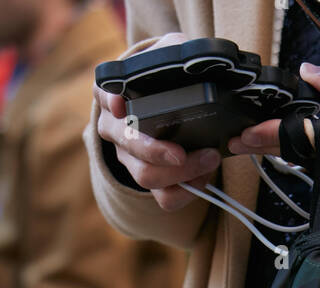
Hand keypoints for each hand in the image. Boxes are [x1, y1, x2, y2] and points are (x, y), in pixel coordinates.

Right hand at [94, 32, 221, 209]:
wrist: (175, 104)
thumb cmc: (169, 76)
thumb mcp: (170, 54)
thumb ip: (171, 51)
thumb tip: (183, 58)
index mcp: (113, 93)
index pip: (104, 93)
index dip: (112, 99)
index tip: (122, 104)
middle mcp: (114, 127)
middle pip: (128, 144)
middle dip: (156, 151)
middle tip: (184, 151)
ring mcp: (130, 158)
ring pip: (146, 176)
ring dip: (181, 173)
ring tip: (209, 158)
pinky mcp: (151, 181)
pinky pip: (164, 198)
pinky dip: (187, 192)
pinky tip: (204, 176)